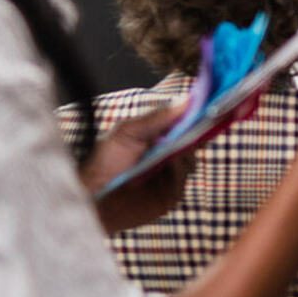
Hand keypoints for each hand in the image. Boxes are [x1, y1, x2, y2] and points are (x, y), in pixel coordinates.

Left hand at [82, 102, 194, 233]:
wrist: (90, 196)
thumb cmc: (103, 161)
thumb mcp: (128, 131)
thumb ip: (156, 116)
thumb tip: (186, 100)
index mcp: (159, 136)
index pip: (185, 122)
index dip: (197, 114)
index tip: (207, 105)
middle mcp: (168, 154)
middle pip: (193, 141)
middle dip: (197, 132)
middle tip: (199, 123)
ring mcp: (170, 176)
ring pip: (191, 160)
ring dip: (186, 152)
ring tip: (177, 144)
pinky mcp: (170, 195)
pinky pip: (183, 181)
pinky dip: (180, 170)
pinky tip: (171, 162)